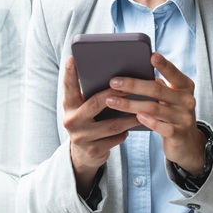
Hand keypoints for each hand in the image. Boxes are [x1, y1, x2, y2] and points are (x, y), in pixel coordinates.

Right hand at [62, 56, 140, 193]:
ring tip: (144, 108)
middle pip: (96, 103)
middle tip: (132, 86)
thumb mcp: (84, 110)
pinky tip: (134, 127)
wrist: (83, 155)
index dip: (69, 73)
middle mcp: (71, 121)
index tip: (72, 57)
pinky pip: (115, 139)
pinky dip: (126, 132)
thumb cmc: (89, 123)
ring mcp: (81, 138)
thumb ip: (91, 96)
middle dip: (116, 94)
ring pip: (111, 124)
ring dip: (129, 116)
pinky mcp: (93, 151)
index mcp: (69, 107)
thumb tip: (114, 78)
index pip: (68, 87)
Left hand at [104, 53, 207, 174]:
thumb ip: (157, 87)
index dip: (164, 65)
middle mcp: (187, 100)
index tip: (151, 55)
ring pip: (154, 108)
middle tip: (114, 82)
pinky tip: (135, 116)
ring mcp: (183, 118)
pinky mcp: (178, 134)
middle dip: (133, 85)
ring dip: (130, 104)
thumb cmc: (171, 114)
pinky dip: (147, 120)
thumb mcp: (169, 98)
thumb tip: (129, 74)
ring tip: (112, 100)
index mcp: (185, 86)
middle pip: (157, 90)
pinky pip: (159, 126)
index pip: (173, 73)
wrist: (186, 143)